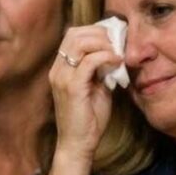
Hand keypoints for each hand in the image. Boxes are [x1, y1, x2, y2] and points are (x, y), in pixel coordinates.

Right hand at [50, 25, 122, 163]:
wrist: (78, 143)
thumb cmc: (88, 118)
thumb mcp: (95, 87)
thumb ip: (100, 69)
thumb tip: (114, 53)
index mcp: (60, 68)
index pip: (72, 35)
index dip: (94, 31)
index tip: (114, 39)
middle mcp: (57, 69)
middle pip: (74, 34)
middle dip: (99, 33)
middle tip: (117, 43)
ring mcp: (62, 77)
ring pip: (80, 43)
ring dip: (103, 43)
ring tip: (117, 53)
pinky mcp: (72, 87)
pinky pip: (89, 61)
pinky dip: (106, 56)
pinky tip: (117, 62)